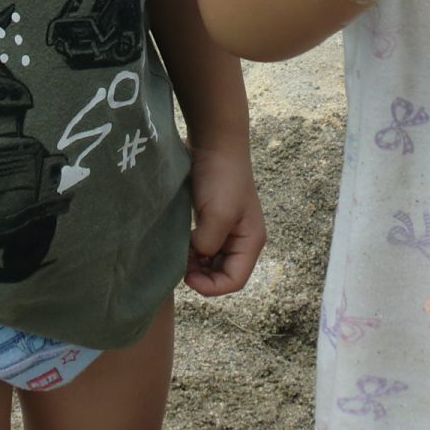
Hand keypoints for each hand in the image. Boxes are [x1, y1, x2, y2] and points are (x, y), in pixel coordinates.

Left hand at [183, 142, 264, 296]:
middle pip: (223, 274)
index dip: (211, 287)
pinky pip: (203, 246)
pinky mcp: (212, 219)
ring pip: (211, 262)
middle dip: (202, 275)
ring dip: (195, 263)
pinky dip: (191, 250)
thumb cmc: (221, 177)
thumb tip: (197, 254)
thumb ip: (209, 244)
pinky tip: (179, 242)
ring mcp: (227, 229)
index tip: (187, 278)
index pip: (235, 280)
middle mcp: (242, 238)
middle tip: (180, 264)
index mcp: (251, 241)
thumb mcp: (217, 214)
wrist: (214, 142)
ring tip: (179, 252)